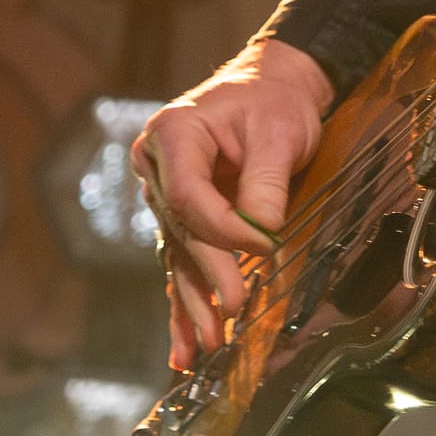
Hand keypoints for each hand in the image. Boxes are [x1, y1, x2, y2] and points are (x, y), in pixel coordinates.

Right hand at [133, 40, 333, 370]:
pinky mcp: (177, 216)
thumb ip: (265, 182)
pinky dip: (184, 303)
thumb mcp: (279, 131)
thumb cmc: (273, 102)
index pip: (189, 196)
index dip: (224, 228)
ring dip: (192, 302)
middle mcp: (156, 166)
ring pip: (177, 254)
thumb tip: (261, 235)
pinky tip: (183, 346)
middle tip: (232, 310)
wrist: (268, 88)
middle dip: (209, 275)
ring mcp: (162, 193)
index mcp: (174, 134)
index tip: (265, 248)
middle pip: (181, 230)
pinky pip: (180, 261)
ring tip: (204, 347)